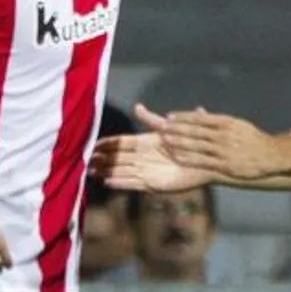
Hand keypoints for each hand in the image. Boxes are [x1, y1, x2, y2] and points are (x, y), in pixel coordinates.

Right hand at [92, 108, 215, 191]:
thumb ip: (151, 120)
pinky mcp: (153, 184)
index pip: (121, 143)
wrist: (206, 160)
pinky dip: (120, 183)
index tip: (92, 144)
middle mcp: (144, 158)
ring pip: (121, 171)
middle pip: (117, 159)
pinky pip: (133, 184)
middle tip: (84, 160)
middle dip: (101, 160)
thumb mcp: (169, 129)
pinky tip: (107, 182)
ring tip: (90, 172)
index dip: (107, 144)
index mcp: (146, 143)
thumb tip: (136, 107)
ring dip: (106, 171)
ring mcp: (147, 171)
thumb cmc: (190, 142)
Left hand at [153, 105, 280, 179]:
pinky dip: (188, 158)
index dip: (183, 117)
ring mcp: (224, 150)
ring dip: (179, 142)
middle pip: (195, 130)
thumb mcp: (238, 125)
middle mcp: (224, 135)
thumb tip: (201, 114)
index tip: (170, 116)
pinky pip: (202, 161)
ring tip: (164, 140)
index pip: (200, 118)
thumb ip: (219, 121)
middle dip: (176, 129)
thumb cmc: (253, 140)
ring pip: (197, 145)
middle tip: (160, 127)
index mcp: (227, 123)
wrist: (272, 155)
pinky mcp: (225, 165)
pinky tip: (177, 157)